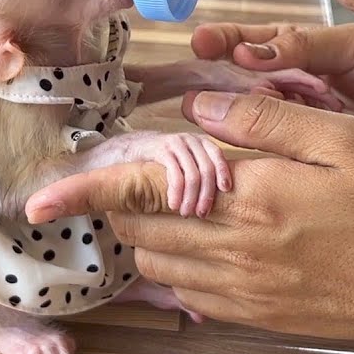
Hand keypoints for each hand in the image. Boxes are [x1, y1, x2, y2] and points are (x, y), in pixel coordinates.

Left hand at [25, 91, 353, 353]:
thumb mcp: (343, 139)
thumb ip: (264, 121)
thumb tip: (198, 106)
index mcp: (249, 201)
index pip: (143, 192)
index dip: (83, 191)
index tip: (38, 198)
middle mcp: (234, 253)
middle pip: (139, 231)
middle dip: (117, 202)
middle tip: (128, 169)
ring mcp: (244, 292)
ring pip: (158, 265)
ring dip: (145, 233)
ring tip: (167, 199)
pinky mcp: (259, 316)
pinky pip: (189, 295)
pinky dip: (176, 266)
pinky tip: (204, 241)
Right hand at [107, 130, 230, 217]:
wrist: (127, 151)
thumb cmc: (160, 162)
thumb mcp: (183, 163)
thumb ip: (199, 172)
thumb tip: (220, 199)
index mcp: (199, 142)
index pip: (217, 155)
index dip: (223, 172)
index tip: (226, 191)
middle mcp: (189, 140)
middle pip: (206, 169)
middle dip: (206, 194)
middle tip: (201, 214)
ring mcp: (174, 143)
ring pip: (192, 174)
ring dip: (191, 197)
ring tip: (185, 213)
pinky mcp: (160, 150)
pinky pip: (175, 174)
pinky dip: (177, 192)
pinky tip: (173, 205)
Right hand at [191, 23, 353, 200]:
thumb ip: (308, 47)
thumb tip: (251, 50)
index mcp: (302, 55)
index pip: (247, 44)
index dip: (220, 43)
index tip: (200, 44)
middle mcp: (293, 93)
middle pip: (234, 88)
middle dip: (203, 87)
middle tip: (174, 90)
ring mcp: (300, 133)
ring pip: (245, 127)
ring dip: (220, 126)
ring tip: (195, 127)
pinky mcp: (312, 170)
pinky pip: (271, 163)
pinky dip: (245, 163)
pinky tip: (223, 166)